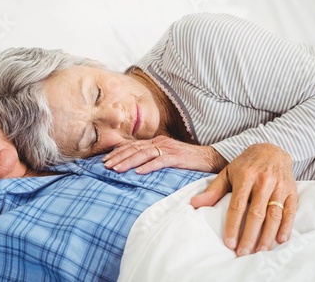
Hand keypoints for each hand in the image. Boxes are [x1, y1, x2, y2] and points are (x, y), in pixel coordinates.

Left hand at [102, 135, 226, 173]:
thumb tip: (136, 168)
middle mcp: (160, 143)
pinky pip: (160, 161)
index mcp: (156, 142)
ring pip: (143, 154)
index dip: (118, 152)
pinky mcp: (177, 157)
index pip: (132, 146)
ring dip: (129, 162)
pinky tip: (139, 172)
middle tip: (105, 166)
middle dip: (118, 157)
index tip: (105, 160)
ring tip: (117, 169)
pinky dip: (149, 166)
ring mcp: (168, 149)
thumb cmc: (187, 160)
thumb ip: (153, 159)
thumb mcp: (167, 156)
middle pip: (134, 149)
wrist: (210, 158)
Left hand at [190, 143, 297, 256]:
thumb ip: (213, 190)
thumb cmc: (245, 165)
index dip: (233, 225)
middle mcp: (263, 181)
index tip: (229, 243)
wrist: (271, 149)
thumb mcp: (227, 173)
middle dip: (249, 235)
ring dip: (267, 235)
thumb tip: (194, 204)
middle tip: (243, 253)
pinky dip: (286, 227)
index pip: (237, 206)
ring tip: (260, 251)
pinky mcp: (292, 191)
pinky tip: (280, 240)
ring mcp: (279, 186)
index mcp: (245, 177)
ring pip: (274, 215)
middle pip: (256, 213)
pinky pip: (290, 211)